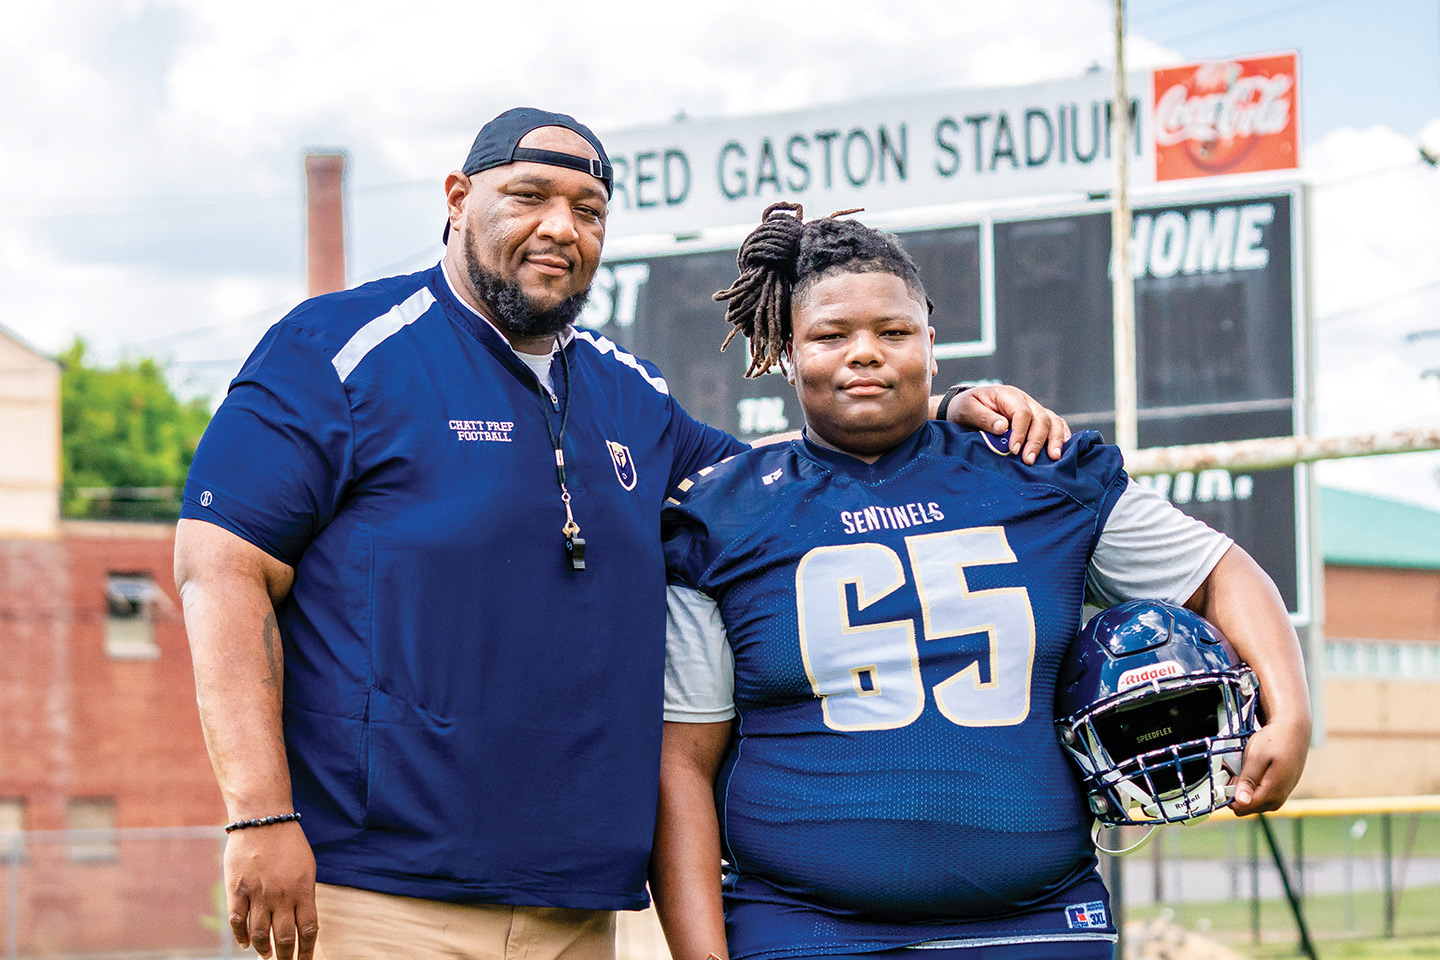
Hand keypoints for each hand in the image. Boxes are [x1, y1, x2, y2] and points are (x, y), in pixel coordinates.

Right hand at [225, 822, 318, 959]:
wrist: (262, 818)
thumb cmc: (289, 842)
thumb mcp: (307, 868)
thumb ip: (304, 895)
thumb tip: (302, 923)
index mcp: (303, 890)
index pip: (308, 931)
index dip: (307, 952)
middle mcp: (281, 895)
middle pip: (284, 939)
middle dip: (285, 957)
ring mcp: (257, 893)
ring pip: (260, 935)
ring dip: (264, 950)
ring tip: (266, 955)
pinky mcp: (236, 889)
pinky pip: (238, 921)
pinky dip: (241, 936)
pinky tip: (246, 944)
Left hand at [947, 385, 1070, 463]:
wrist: (965, 409)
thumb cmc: (965, 408)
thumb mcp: (967, 409)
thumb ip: (983, 417)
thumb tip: (1003, 427)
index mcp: (1008, 395)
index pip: (1022, 412)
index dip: (1021, 432)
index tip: (1014, 449)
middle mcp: (1026, 402)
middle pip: (1041, 418)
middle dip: (1037, 441)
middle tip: (1029, 460)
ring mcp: (1034, 411)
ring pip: (1053, 422)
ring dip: (1055, 440)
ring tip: (1053, 458)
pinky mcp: (1037, 422)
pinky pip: (1056, 426)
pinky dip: (1061, 437)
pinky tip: (1062, 452)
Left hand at [1230, 714, 1309, 815]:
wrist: (1294, 730)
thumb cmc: (1275, 740)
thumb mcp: (1256, 757)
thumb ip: (1248, 780)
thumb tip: (1241, 802)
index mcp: (1272, 793)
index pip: (1242, 808)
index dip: (1229, 796)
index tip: (1224, 779)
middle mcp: (1278, 799)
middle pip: (1246, 806)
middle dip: (1236, 791)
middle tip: (1235, 769)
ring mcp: (1280, 795)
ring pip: (1253, 800)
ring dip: (1244, 787)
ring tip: (1244, 766)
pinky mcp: (1281, 789)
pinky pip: (1261, 793)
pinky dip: (1253, 783)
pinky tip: (1252, 769)